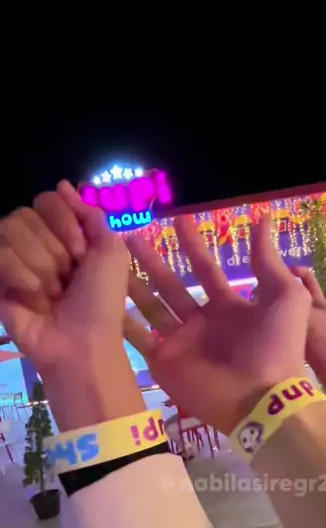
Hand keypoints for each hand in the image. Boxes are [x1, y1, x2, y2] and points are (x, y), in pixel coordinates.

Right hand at [0, 182, 128, 371]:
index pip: (47, 200)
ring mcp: (11, 262)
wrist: (81, 343)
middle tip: (67, 279)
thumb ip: (91, 215)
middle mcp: (34, 243)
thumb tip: (62, 184)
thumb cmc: (102, 302)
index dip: (65, 224)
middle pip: (27, 214)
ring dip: (40, 265)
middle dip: (54, 249)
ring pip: (10, 230)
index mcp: (62, 235)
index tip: (82, 254)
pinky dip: (22, 278)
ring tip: (51, 293)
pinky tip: (33, 300)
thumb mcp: (112, 252)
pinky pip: (0, 255)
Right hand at [124, 216, 310, 432]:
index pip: (204, 268)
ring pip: (150, 306)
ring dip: (131, 285)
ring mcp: (181, 343)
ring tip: (107, 263)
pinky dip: (120, 321)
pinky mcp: (164, 363)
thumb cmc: (277, 346)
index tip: (177, 219)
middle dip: (151, 261)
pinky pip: (138, 337)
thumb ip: (269, 261)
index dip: (192, 244)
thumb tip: (262, 218)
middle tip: (127, 237)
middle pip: (170, 284)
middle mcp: (201, 322)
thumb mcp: (285, 297)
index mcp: (229, 306)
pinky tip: (101, 300)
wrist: (261, 399)